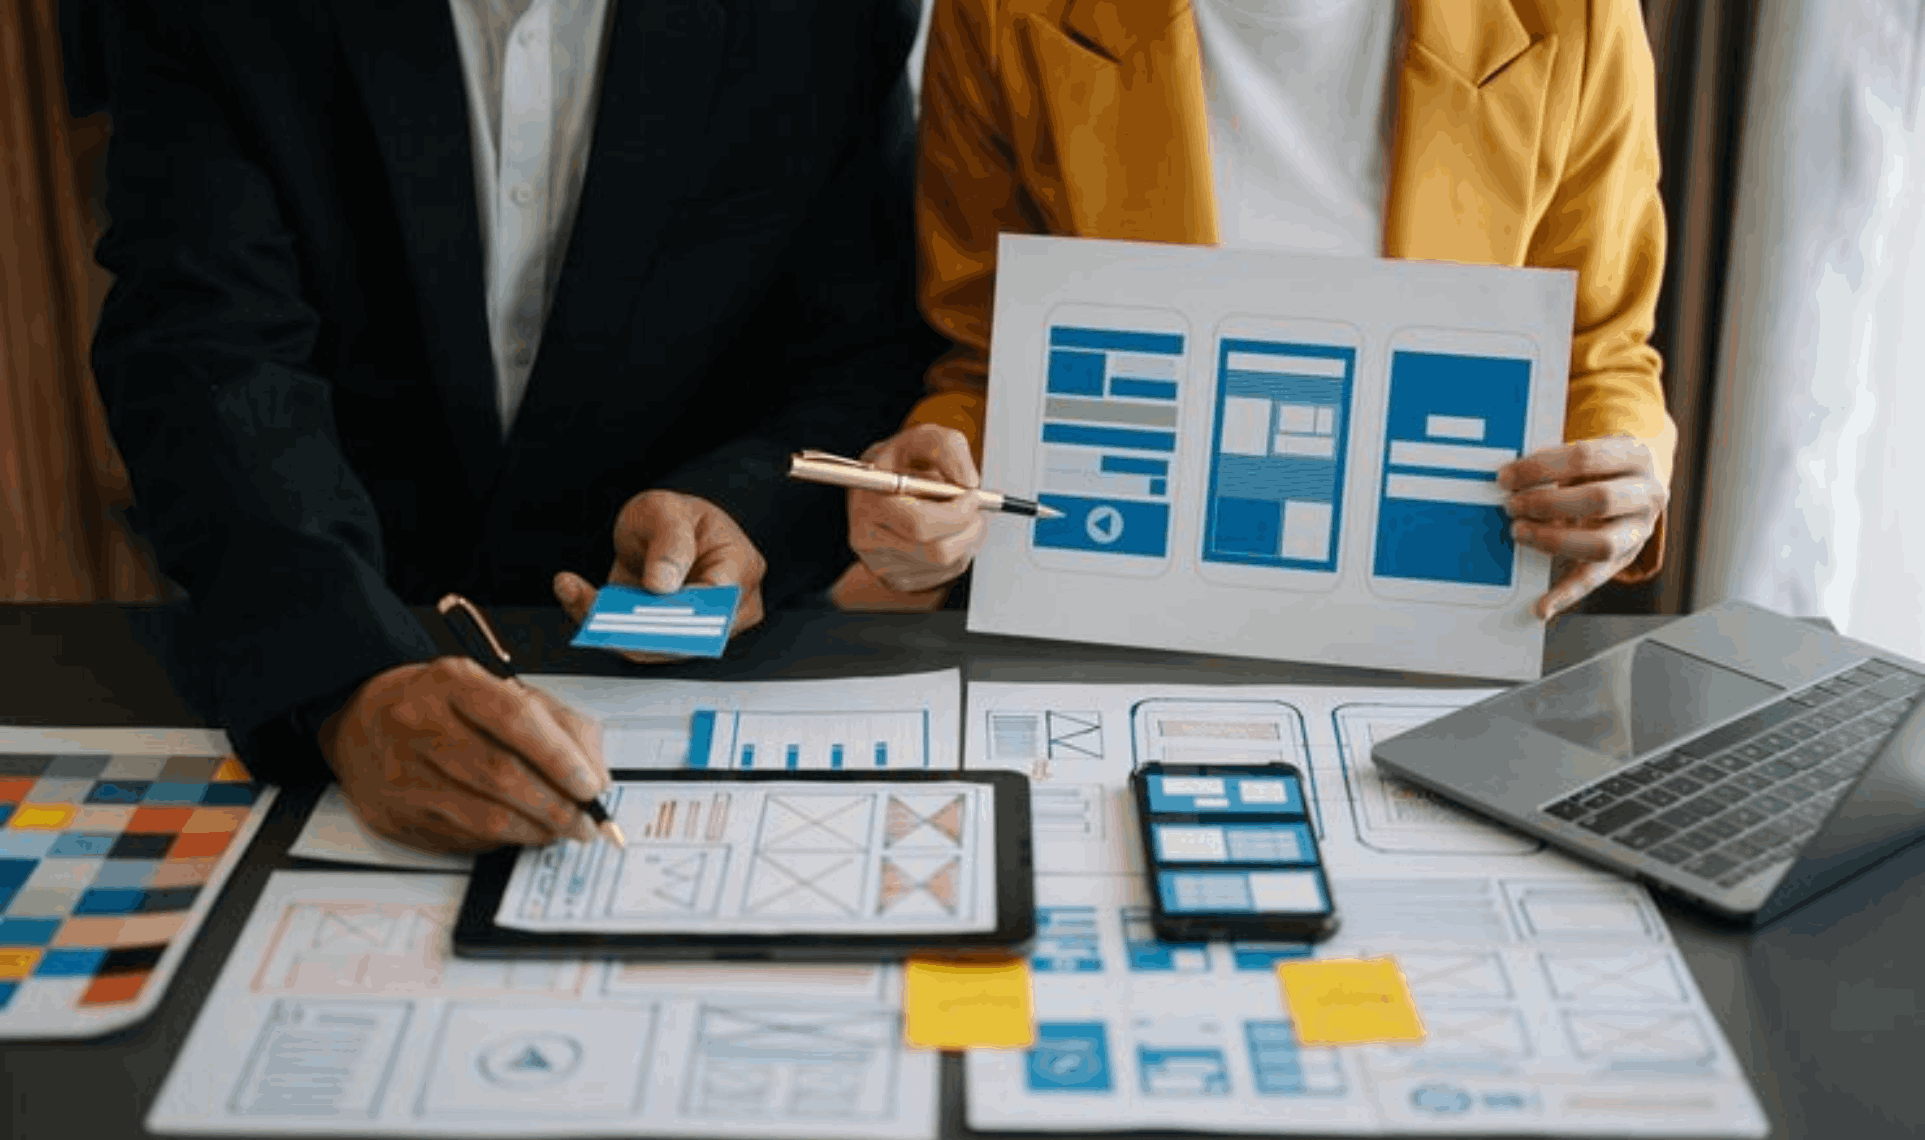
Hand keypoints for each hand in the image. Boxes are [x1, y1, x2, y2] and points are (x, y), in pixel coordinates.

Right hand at [319, 657, 607, 852]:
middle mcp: (421, 725)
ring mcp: (403, 774)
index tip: (592, 785)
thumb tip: (594, 774)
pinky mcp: (396, 815)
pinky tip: (520, 830)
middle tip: (587, 821)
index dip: (561, 758)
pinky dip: (505, 840)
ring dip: (537, 830)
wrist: (361, 719)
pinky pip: (466, 838)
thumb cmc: (441, 705)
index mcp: (453, 683)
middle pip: (502, 775)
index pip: (515, 719)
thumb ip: (557, 723)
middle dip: (557, 806)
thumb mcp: (499, 690)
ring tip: (562, 830)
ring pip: (486, 816)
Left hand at [554, 489, 766, 661]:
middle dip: (638, 623)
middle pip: (689, 634)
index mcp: (739, 566)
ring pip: (656, 647)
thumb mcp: (666, 510)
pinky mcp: (666, 639)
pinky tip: (575, 594)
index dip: (682, 607)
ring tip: (578, 592)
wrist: (655, 532)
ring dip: (611, 626)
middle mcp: (727, 606)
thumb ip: (670, 540)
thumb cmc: (672, 518)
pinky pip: (634, 645)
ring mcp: (698, 628)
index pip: (719, 600)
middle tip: (597, 603)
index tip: (646, 597)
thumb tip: (664, 584)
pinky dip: (601, 625)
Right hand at [847, 424, 985, 593]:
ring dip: (967, 537)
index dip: (956, 514)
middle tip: (973, 506)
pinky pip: (943, 572)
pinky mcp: (894, 577)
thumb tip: (968, 482)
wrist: (878, 491)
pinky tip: (946, 531)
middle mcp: (866, 531)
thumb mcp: (921, 441)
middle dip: (966, 526)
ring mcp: (877, 559)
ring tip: (960, 515)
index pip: (920, 523)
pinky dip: (958, 551)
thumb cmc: (902, 463)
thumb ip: (947, 447)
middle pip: (936, 551)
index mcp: (871, 495)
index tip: (971, 494)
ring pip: (945, 561)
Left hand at [1499, 436, 1667, 619]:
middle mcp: (1647, 494)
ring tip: (1519, 533)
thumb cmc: (1604, 466)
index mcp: (1636, 456)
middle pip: (1599, 500)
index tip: (1506, 477)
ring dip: (1553, 541)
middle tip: (1512, 506)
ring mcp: (1640, 530)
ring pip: (1601, 544)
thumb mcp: (1592, 451)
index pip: (1585, 457)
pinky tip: (1542, 606)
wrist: (1639, 483)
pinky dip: (1566, 595)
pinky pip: (1595, 580)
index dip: (1540, 467)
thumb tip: (1509, 477)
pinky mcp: (1625, 559)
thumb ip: (1558, 461)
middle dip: (1547, 504)